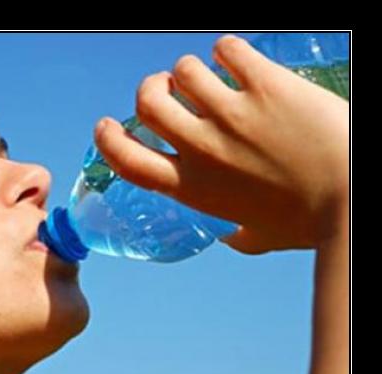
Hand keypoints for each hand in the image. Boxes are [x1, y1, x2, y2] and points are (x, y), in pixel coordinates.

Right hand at [94, 35, 348, 254]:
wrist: (350, 200)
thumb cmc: (306, 224)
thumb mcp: (256, 238)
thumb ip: (233, 235)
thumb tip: (228, 236)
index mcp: (193, 189)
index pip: (127, 160)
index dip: (108, 139)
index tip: (108, 126)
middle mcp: (203, 150)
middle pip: (148, 103)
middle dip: (153, 89)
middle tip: (172, 91)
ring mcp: (232, 115)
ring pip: (185, 69)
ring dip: (195, 69)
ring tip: (216, 77)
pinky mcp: (265, 85)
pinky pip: (227, 49)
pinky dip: (230, 51)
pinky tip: (243, 62)